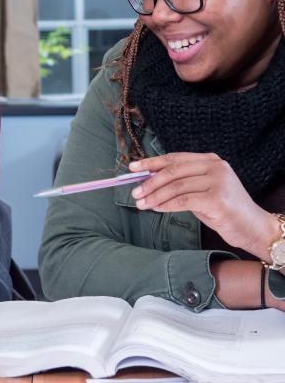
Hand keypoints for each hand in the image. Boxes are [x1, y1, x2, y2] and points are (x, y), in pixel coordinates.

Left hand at [130, 153, 278, 257]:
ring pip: (176, 187)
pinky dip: (166, 205)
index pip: (174, 158)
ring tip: (141, 204)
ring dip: (155, 196)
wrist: (253, 228)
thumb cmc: (223, 210)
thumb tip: (148, 180)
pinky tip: (157, 209)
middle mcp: (215, 167)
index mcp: (210, 160)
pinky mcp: (217, 199)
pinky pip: (183, 201)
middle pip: (173, 171)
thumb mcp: (201, 190)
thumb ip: (180, 182)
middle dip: (150, 182)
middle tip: (135, 192)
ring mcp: (218, 181)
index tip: (133, 168)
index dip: (151, 162)